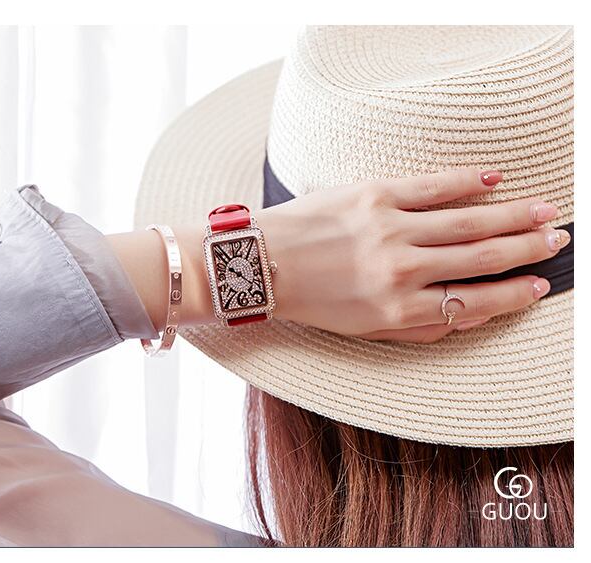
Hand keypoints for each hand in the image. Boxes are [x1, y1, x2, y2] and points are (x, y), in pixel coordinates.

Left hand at [253, 169, 570, 342]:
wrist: (261, 264)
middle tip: (557, 240)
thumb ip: (419, 327)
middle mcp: (400, 271)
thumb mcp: (364, 330)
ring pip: (466, 222)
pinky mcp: (372, 195)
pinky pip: (431, 187)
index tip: (539, 285)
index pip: (473, 301)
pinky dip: (467, 182)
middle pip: (480, 258)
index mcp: (398, 310)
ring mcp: (389, 230)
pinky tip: (495, 180)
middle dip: (525, 249)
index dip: (513, 295)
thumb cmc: (314, 300)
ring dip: (511, 216)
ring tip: (544, 211)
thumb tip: (472, 313)